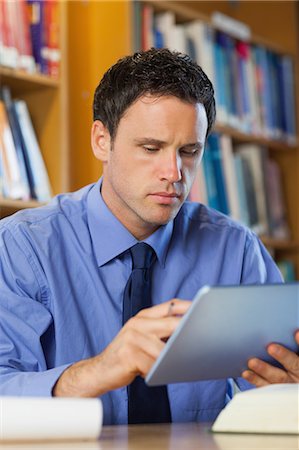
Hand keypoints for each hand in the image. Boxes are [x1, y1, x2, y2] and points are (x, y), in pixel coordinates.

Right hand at [53, 299, 190, 396]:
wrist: (99, 370)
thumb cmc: (127, 355)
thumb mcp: (141, 337)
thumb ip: (160, 331)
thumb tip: (189, 333)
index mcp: (142, 316)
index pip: (170, 305)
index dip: (188, 306)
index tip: (203, 309)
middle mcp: (137, 323)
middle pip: (170, 323)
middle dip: (188, 331)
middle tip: (202, 338)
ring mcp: (132, 338)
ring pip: (163, 350)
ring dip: (170, 360)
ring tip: (172, 366)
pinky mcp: (128, 355)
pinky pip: (153, 366)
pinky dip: (157, 372)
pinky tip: (154, 374)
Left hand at [242, 330, 298, 386]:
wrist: (292, 380)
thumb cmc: (291, 361)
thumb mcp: (295, 353)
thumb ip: (293, 345)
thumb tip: (291, 330)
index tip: (296, 333)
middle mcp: (298, 376)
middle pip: (294, 366)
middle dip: (284, 356)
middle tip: (271, 347)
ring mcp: (288, 385)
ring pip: (278, 379)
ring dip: (264, 370)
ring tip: (252, 362)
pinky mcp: (275, 390)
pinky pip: (266, 386)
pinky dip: (255, 380)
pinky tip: (246, 373)